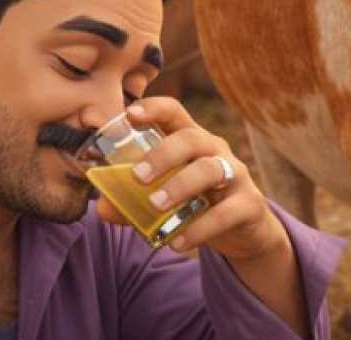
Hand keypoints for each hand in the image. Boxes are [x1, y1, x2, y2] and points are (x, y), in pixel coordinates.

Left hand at [94, 96, 287, 260]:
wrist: (245, 231)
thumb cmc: (200, 203)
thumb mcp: (167, 197)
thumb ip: (133, 201)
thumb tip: (102, 207)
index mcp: (192, 141)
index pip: (175, 113)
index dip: (154, 109)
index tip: (130, 116)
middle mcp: (215, 151)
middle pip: (192, 138)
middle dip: (163, 154)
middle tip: (138, 177)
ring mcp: (235, 176)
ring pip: (210, 170)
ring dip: (180, 186)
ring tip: (156, 206)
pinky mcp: (248, 204)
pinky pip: (225, 213)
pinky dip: (199, 228)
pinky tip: (177, 242)